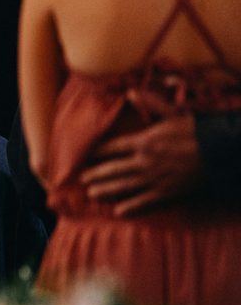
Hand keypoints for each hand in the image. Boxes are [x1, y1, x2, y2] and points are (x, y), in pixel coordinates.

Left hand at [80, 90, 200, 215]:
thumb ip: (151, 104)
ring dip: (106, 191)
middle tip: (81, 179)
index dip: (98, 152)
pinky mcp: (167, 194)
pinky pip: (144, 203)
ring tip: (92, 194)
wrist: (222, 153)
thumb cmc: (199, 131)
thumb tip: (131, 91)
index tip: (86, 156)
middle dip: (95, 174)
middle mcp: (144, 162)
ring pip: (123, 187)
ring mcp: (154, 180)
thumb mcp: (174, 114)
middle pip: (112, 169)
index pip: (112, 147)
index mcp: (144, 141)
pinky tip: (119, 212)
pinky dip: (131, 208)